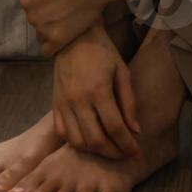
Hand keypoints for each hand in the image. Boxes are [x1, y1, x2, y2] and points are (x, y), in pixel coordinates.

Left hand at [20, 0, 134, 55]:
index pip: (31, 10)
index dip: (46, 8)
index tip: (59, 6)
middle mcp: (31, 14)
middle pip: (37, 23)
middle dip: (49, 20)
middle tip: (67, 15)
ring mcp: (42, 27)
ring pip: (43, 37)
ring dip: (54, 33)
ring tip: (70, 24)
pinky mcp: (56, 39)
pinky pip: (47, 51)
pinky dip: (54, 47)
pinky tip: (64, 41)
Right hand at [52, 26, 142, 160]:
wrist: (74, 37)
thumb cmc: (103, 52)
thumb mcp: (122, 72)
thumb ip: (129, 102)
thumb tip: (136, 130)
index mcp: (98, 90)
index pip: (114, 128)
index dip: (127, 145)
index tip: (137, 154)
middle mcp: (78, 100)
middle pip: (95, 140)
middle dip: (112, 153)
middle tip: (124, 154)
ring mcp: (63, 104)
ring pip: (77, 141)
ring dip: (94, 151)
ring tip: (109, 149)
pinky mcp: (54, 105)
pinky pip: (63, 133)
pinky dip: (76, 142)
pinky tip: (89, 140)